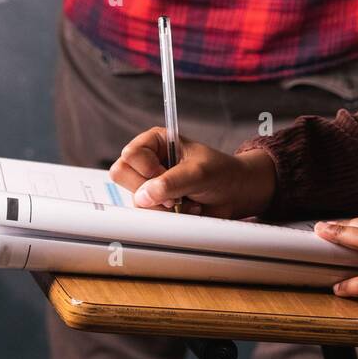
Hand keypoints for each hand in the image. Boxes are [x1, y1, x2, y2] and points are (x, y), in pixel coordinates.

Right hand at [110, 127, 275, 219]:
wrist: (235, 193)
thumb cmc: (221, 172)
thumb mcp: (199, 172)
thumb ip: (172, 181)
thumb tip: (143, 196)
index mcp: (155, 142)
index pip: (129, 156)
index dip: (146, 169)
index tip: (167, 174)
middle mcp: (148, 161)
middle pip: (122, 176)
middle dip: (151, 190)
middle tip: (175, 192)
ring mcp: (149, 184)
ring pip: (135, 200)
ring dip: (164, 206)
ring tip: (186, 200)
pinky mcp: (156, 204)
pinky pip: (148, 215)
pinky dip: (170, 216)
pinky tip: (187, 209)